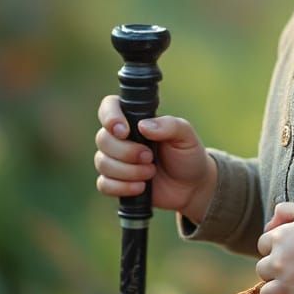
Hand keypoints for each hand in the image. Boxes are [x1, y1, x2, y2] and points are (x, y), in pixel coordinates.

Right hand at [94, 95, 216, 222]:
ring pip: (102, 162)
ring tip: (151, 172)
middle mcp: (122, 138)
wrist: (191, 186)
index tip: (124, 131)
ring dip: (128, 171)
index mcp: (136, 120)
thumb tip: (143, 125)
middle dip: (126, 151)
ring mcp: (116, 160)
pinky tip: (141, 187)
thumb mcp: (186, 136)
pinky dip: (122, 187)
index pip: (109, 106)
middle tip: (150, 157)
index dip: (110, 117)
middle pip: (103, 139)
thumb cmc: (188, 155)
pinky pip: (104, 184)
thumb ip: (169, 126)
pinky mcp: (116, 182)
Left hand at [255, 203, 293, 293]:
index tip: (289, 252)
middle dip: (274, 271)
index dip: (274, 249)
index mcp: (280, 238)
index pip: (262, 246)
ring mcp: (288, 284)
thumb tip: (269, 225)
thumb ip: (286, 210)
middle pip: (262, 271)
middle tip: (292, 271)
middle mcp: (278, 261)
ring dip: (278, 292)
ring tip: (293, 289)